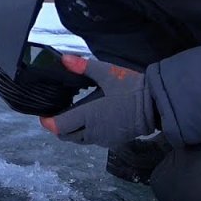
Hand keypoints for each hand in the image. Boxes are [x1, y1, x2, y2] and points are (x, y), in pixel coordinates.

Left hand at [41, 55, 156, 146]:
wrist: (155, 104)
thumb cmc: (131, 87)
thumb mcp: (106, 73)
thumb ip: (83, 67)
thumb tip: (63, 59)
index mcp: (88, 116)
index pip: (59, 126)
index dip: (48, 122)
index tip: (44, 114)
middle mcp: (93, 131)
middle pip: (66, 136)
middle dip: (59, 127)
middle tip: (57, 113)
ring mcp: (103, 139)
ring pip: (79, 139)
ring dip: (73, 131)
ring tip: (73, 115)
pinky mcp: (113, 141)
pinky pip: (92, 140)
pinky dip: (86, 132)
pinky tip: (91, 119)